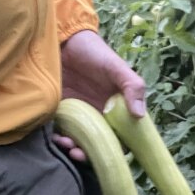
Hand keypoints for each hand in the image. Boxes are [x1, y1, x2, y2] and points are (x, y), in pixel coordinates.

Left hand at [53, 30, 145, 160]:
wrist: (65, 40)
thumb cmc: (96, 53)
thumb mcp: (117, 67)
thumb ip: (132, 88)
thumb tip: (140, 116)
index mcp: (118, 112)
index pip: (121, 139)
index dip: (115, 151)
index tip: (105, 154)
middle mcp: (100, 118)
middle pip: (98, 146)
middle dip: (88, 154)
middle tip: (77, 153)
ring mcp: (80, 117)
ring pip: (79, 142)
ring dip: (72, 148)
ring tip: (64, 143)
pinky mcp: (62, 112)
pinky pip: (61, 131)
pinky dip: (58, 137)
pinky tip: (54, 136)